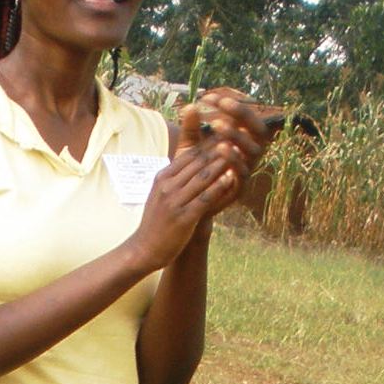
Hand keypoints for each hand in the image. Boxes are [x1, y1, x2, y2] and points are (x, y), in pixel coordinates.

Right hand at [127, 139, 236, 272]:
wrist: (145, 248)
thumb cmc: (156, 221)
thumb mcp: (160, 194)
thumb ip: (174, 179)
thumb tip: (191, 163)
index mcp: (162, 178)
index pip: (188, 155)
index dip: (208, 144)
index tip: (225, 135)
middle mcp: (167, 186)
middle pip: (197, 163)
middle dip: (218, 149)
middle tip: (237, 138)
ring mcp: (174, 201)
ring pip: (202, 177)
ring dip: (222, 163)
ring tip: (239, 153)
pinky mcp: (184, 217)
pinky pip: (205, 197)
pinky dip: (220, 186)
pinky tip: (232, 178)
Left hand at [176, 89, 270, 216]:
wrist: (187, 203)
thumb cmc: (190, 172)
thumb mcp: (189, 147)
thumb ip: (190, 128)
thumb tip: (189, 105)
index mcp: (239, 140)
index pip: (243, 117)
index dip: (231, 105)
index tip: (209, 97)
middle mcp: (248, 153)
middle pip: (258, 128)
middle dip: (242, 114)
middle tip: (223, 104)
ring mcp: (247, 169)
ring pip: (253, 148)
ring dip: (237, 134)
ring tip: (217, 124)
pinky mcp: (241, 186)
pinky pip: (244, 170)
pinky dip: (234, 157)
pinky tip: (221, 147)